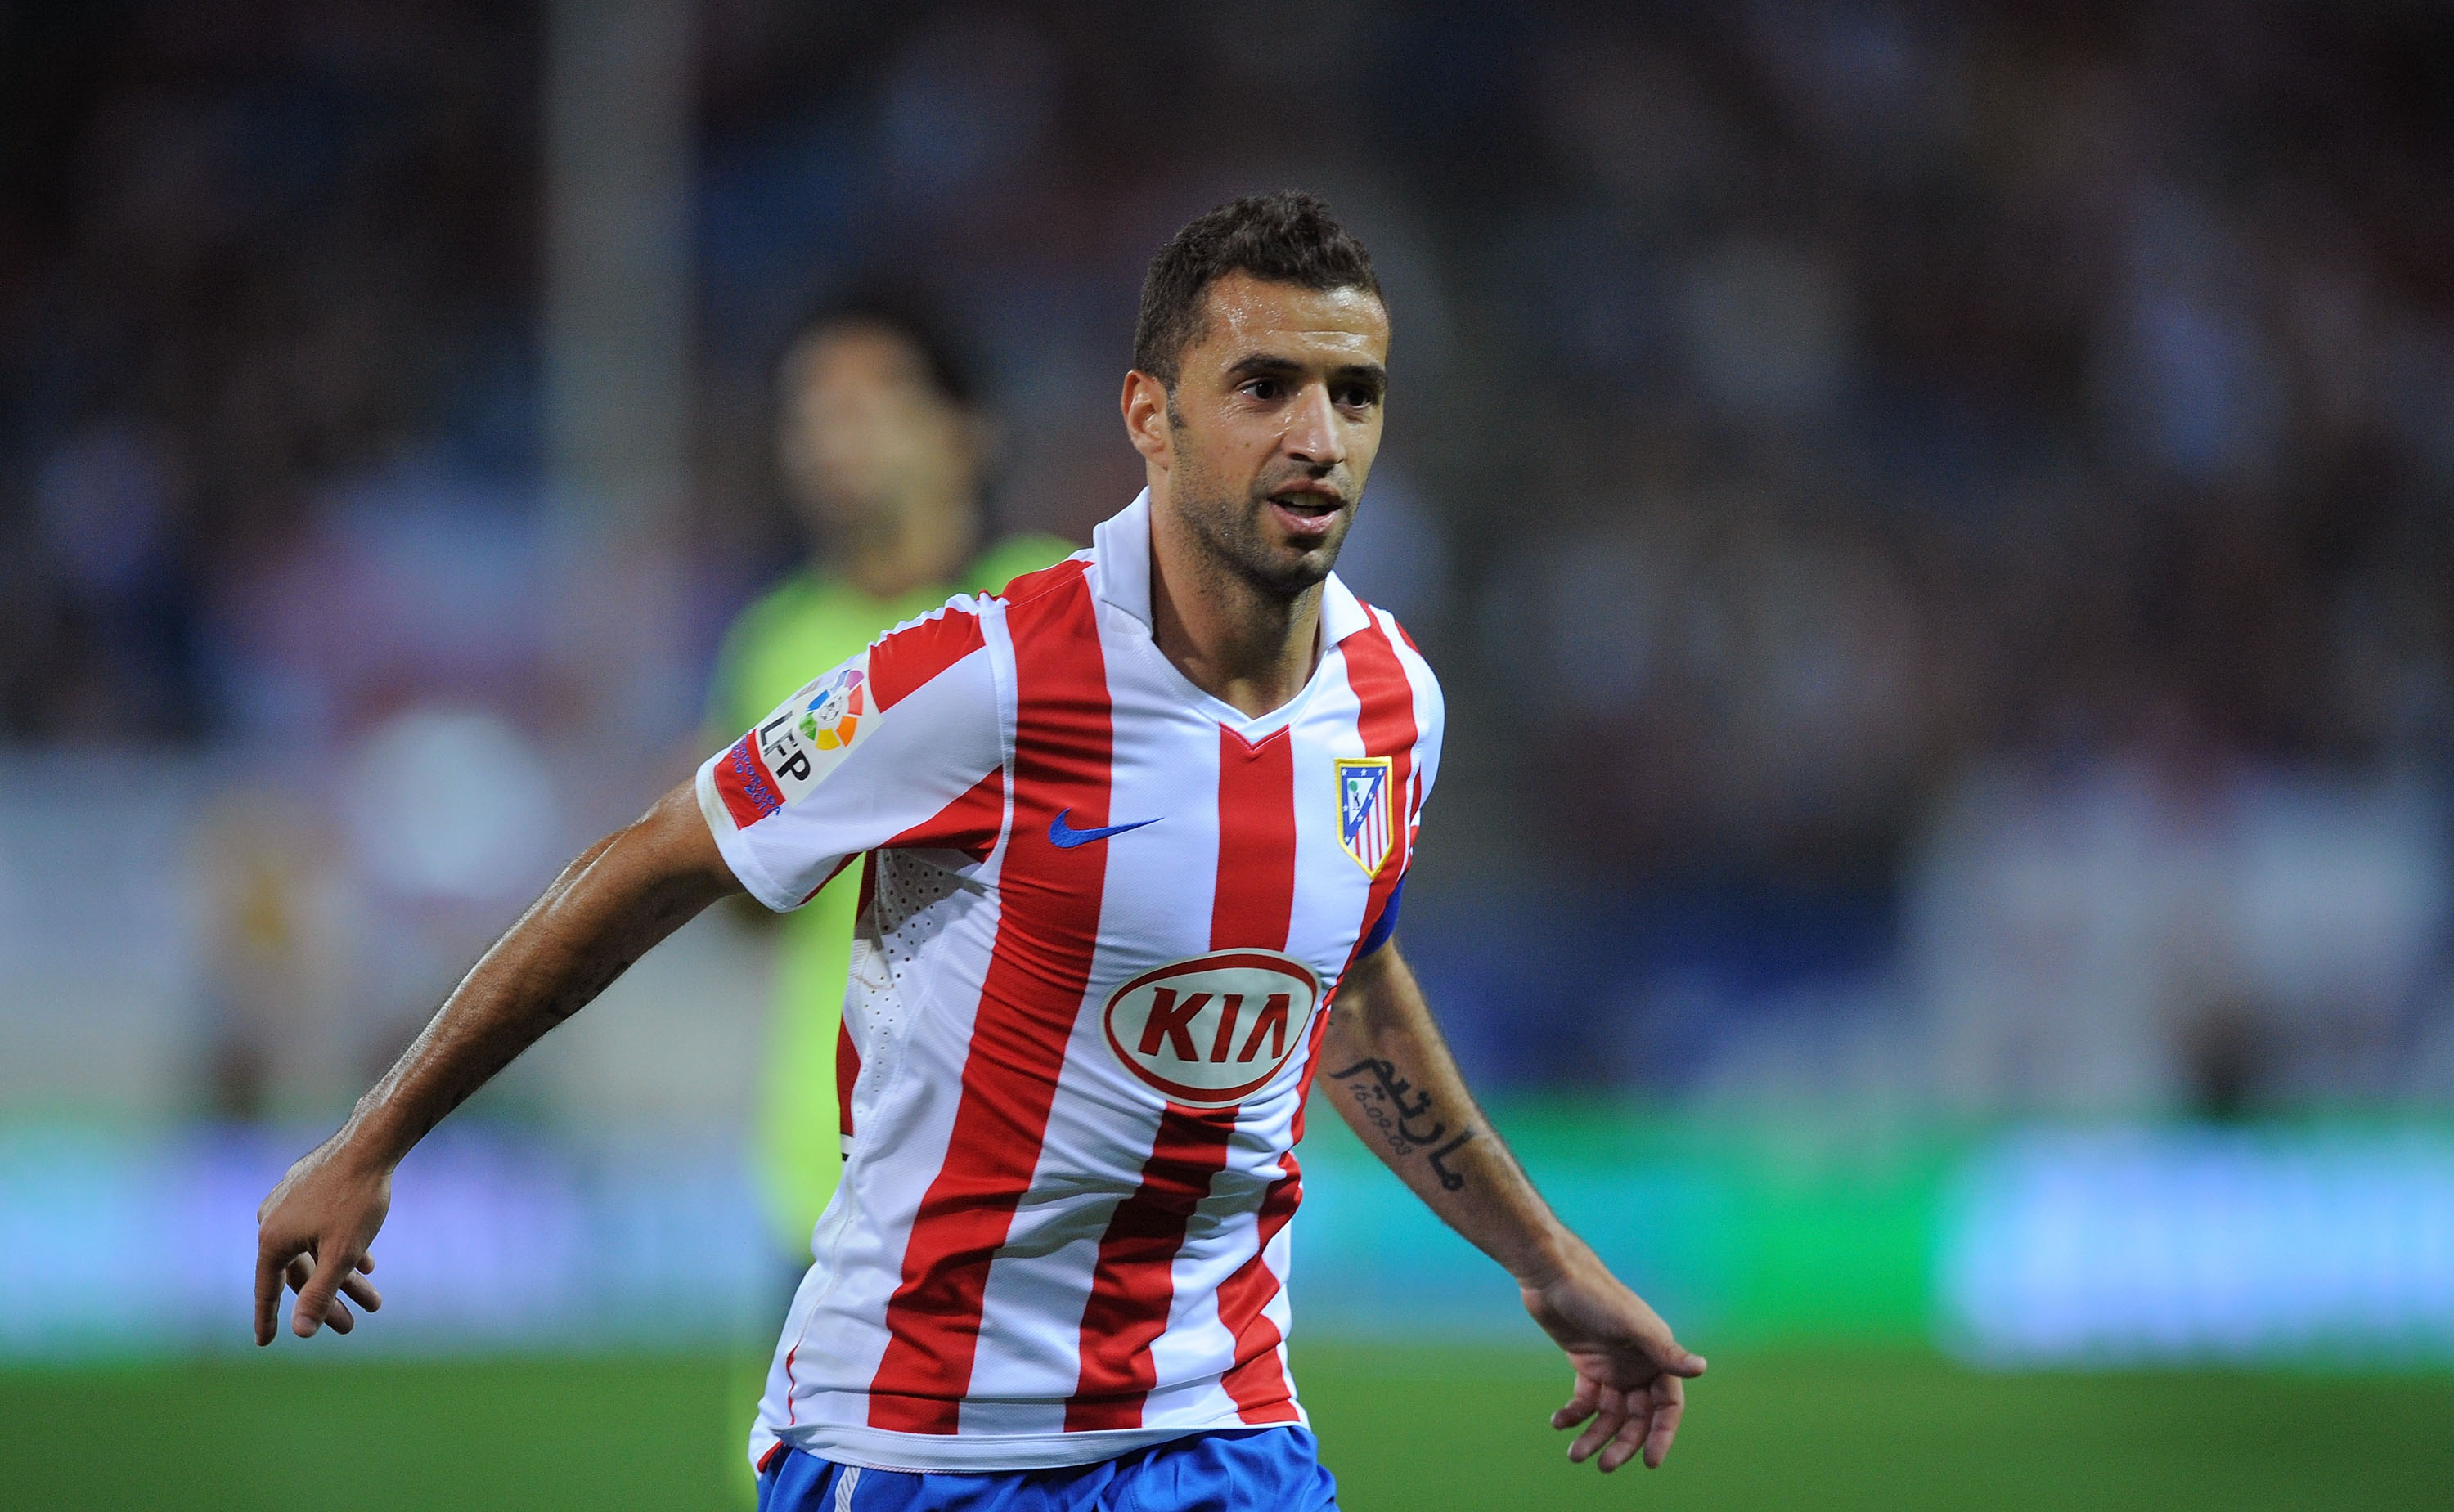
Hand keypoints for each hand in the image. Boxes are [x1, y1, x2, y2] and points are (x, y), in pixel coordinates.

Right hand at [254, 1132, 391, 1343]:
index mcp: (272, 1239)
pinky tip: (367, 1264)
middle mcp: (272, 1219)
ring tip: (373, 1302)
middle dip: (328, 1301)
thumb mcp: (341, 1254)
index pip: (268, 1289)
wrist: (371, 1143)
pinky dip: (341, 1249)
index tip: (264, 1342)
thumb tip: (299, 1334)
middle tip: (351, 1326)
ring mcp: (288, 1201)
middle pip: (299, 1272)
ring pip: (314, 1250)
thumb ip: (319, 1294)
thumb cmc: (357, 1199)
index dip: (268, 1318)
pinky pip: (319, 1229)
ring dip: (342, 1277)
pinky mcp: (306, 1186)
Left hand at [1521, 1244, 1706, 1471]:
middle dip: (1623, 1442)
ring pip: (1609, 1413)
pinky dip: (1574, 1414)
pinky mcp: (1586, 1363)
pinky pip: (1584, 1399)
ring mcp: (1612, 1366)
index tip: (1651, 1462)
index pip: (1667, 1405)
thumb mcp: (1631, 1325)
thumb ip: (1664, 1351)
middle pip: (1636, 1417)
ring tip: (1575, 1454)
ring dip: (1594, 1435)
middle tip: (1604, 1465)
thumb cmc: (1596, 1296)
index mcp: (1656, 1356)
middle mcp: (1638, 1364)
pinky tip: (1559, 1422)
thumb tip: (1702, 1368)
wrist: (1552, 1275)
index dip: (1662, 1434)